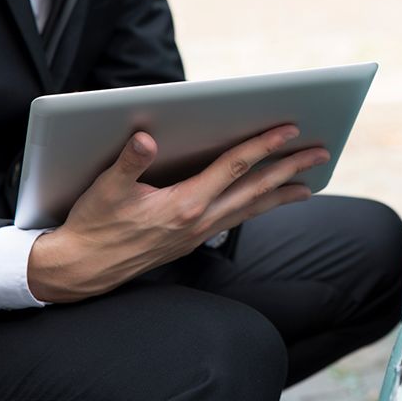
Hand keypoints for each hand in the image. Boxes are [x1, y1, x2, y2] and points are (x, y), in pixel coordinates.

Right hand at [27, 125, 327, 302]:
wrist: (81, 270)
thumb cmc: (92, 225)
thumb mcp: (105, 190)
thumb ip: (129, 162)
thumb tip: (146, 137)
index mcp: (184, 204)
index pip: (234, 167)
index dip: (262, 146)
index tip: (290, 130)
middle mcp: (200, 220)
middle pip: (255, 189)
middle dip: (290, 169)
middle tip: (320, 152)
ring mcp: (199, 233)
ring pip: (250, 209)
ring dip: (281, 192)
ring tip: (308, 183)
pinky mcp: (193, 240)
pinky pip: (236, 220)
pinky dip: (257, 208)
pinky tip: (265, 202)